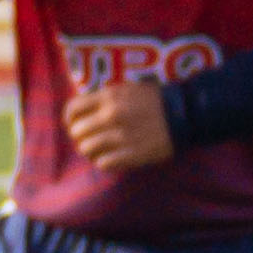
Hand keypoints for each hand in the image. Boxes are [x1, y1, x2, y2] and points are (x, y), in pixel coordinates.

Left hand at [62, 79, 176, 170]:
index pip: (72, 110)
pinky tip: (112, 158)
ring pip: (87, 149)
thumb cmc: (154, 101)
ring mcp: (120, 136)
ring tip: (100, 151)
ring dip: (91, 152)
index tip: (74, 125)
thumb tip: (82, 111)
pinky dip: (104, 162)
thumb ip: (103, 98)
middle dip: (80, 138)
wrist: (183, 113)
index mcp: (108, 97)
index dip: (69, 120)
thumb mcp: (126, 89)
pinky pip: (103, 163)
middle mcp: (111, 115)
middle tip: (90, 140)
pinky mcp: (131, 154)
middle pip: (77, 132)